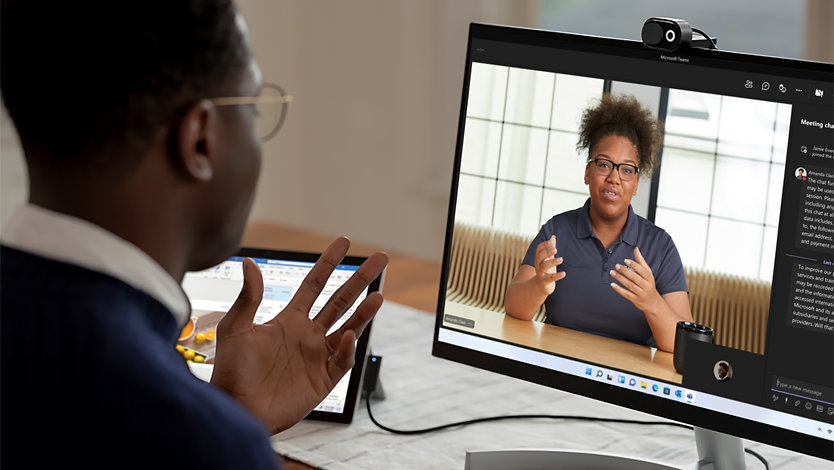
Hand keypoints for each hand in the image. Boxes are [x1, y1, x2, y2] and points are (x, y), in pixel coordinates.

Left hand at [209, 237, 387, 433]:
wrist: (236, 409)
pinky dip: (347, 348)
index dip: (329, 263)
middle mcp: (307, 335)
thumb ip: (248, 296)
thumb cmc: (231, 371)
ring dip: (364, 312)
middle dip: (360, 280)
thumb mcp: (236, 328)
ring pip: (349, 327)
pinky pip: (342, 361)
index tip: (344, 243)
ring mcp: (317, 357)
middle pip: (340, 301)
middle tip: (380, 259)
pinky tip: (346, 335)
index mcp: (288, 320)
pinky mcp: (323, 380)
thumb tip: (249, 262)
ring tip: (378, 295)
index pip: (314, 284)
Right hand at [533, 235, 564, 295]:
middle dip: (547, 252)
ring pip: (544, 266)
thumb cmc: (546, 269)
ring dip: (552, 262)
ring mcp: (541, 273)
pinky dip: (557, 275)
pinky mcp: (545, 281)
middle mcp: (538, 264)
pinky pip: (551, 278)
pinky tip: (564, 273)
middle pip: (540, 256)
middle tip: (555, 249)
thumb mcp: (548, 258)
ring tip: (561, 259)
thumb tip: (553, 237)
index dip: (544, 245)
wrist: (541, 286)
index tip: (551, 242)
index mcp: (539, 257)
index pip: (539, 249)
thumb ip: (550, 248)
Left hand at [609, 246, 661, 312]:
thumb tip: (636, 249)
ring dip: (620, 279)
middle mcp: (647, 286)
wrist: (652, 302)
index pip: (642, 271)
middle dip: (625, 271)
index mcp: (650, 278)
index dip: (634, 265)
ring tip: (612, 272)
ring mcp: (641, 294)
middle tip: (616, 265)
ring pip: (629, 285)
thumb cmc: (648, 283)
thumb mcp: (647, 273)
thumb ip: (641, 261)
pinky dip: (618, 289)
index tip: (625, 260)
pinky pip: (626, 294)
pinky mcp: (635, 300)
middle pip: (635, 278)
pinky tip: (612, 284)